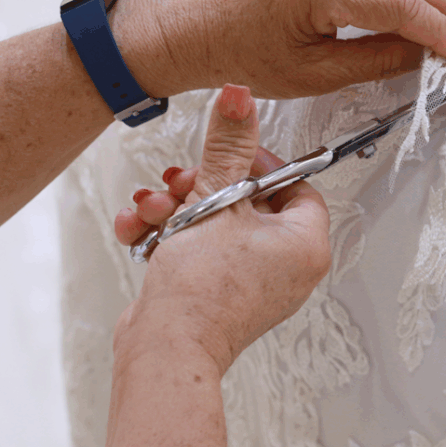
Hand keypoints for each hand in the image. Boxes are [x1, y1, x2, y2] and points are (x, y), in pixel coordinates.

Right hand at [113, 84, 330, 376]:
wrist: (165, 348)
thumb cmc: (202, 291)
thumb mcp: (215, 200)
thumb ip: (227, 147)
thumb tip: (240, 99)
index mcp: (306, 245)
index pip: (296, 185)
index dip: (260, 163)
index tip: (229, 153)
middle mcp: (287, 267)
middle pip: (249, 202)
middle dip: (203, 184)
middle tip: (182, 181)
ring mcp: (254, 283)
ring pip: (216, 223)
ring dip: (177, 206)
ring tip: (153, 206)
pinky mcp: (220, 293)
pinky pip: (200, 249)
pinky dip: (170, 234)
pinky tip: (139, 227)